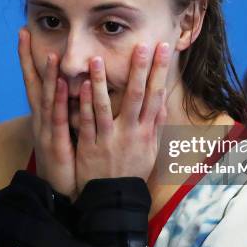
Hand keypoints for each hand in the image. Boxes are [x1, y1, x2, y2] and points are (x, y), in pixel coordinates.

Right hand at [17, 27, 76, 199]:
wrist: (61, 194)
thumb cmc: (67, 163)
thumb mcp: (65, 132)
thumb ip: (68, 111)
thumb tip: (75, 90)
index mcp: (45, 116)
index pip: (36, 82)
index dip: (30, 59)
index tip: (26, 34)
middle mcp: (41, 120)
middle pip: (33, 84)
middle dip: (27, 59)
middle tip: (23, 33)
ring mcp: (46, 132)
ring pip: (46, 99)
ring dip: (47, 76)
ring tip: (49, 54)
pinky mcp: (55, 144)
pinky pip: (58, 119)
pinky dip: (58, 100)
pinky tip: (60, 84)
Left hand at [75, 42, 169, 192]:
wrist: (114, 200)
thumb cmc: (132, 172)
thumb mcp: (150, 150)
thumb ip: (154, 125)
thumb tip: (161, 103)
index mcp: (146, 131)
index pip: (155, 95)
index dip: (159, 71)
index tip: (163, 49)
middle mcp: (130, 132)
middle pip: (136, 96)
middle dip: (140, 70)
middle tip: (142, 45)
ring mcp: (109, 138)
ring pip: (106, 106)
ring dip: (103, 81)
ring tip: (99, 59)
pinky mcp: (90, 146)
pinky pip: (87, 122)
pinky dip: (85, 104)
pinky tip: (82, 86)